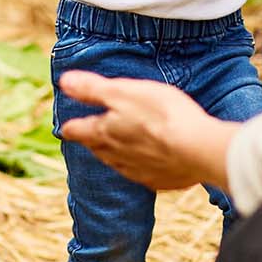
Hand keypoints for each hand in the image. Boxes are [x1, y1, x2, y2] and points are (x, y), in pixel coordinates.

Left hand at [58, 71, 239, 189]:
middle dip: (92, 141)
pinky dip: (141, 167)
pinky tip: (146, 164)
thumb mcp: (123, 92)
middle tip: (88, 137)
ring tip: (113, 150)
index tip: (66, 127)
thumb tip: (64, 81)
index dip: (71, 127)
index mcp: (104, 133)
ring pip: (118, 163)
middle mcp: (117, 155)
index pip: (78, 131)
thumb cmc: (161, 114)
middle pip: (97, 149)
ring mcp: (138, 171)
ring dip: (114, 155)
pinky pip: (144, 174)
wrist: (198, 149)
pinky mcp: (160, 180)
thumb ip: (92, 89)